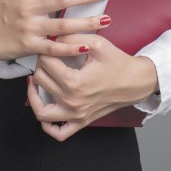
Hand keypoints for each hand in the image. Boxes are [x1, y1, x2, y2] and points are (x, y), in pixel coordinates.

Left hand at [26, 33, 158, 141]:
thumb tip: (52, 38)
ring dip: (34, 96)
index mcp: (75, 82)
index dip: (46, 49)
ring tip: (36, 83)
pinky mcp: (81, 122)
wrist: (136, 82)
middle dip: (41, 65)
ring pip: (41, 111)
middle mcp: (72, 102)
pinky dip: (48, 126)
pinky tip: (47, 109)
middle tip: (48, 57)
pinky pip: (58, 133)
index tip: (52, 45)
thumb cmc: (119, 64)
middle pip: (41, 81)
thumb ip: (72, 37)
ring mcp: (76, 115)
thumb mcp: (97, 43)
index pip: (45, 63)